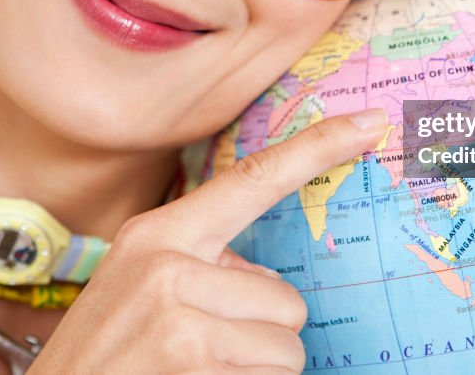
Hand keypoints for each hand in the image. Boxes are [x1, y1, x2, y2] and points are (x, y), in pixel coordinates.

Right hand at [26, 108, 388, 374]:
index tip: (371, 125)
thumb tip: (269, 282)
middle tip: (205, 350)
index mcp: (158, 234)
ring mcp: (179, 318)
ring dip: (255, 370)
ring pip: (286, 348)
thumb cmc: (103, 353)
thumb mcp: (136, 288)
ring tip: (197, 370)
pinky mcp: (191, 362)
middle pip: (287, 299)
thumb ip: (199, 265)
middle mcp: (168, 265)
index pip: (254, 179)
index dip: (318, 149)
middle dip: (260, 334)